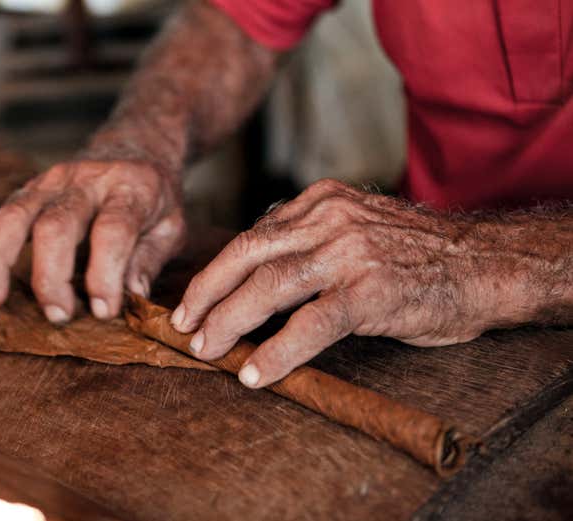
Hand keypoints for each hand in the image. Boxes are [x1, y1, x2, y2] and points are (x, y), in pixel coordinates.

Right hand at [0, 159, 184, 321]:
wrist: (135, 147)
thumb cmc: (154, 199)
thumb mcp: (171, 227)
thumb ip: (149, 260)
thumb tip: (132, 297)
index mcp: (131, 188)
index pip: (113, 230)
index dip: (105, 274)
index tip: (103, 311)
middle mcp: (88, 180)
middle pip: (58, 224)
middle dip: (53, 275)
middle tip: (59, 316)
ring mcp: (53, 180)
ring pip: (16, 214)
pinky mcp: (30, 187)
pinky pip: (2, 217)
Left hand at [170, 179, 519, 388]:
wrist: (484, 263)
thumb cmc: (415, 253)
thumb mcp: (355, 227)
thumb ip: (308, 239)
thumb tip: (257, 268)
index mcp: (320, 202)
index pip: (251, 236)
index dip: (215, 272)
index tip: (193, 301)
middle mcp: (328, 219)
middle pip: (246, 255)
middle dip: (206, 294)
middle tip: (182, 326)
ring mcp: (349, 253)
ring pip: (269, 286)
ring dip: (228, 321)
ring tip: (206, 350)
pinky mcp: (370, 291)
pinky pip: (310, 324)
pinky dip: (277, 351)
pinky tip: (256, 373)